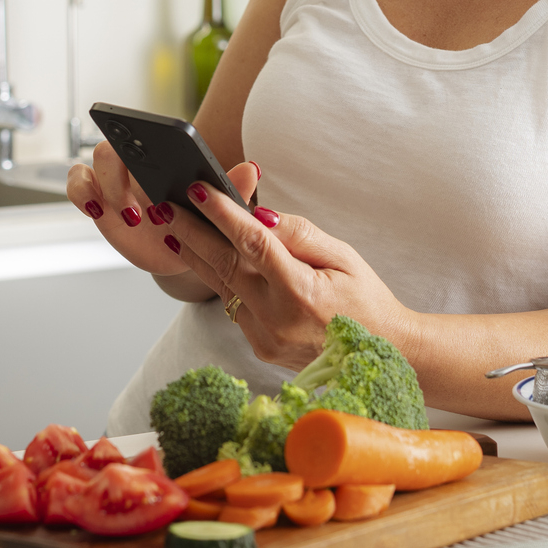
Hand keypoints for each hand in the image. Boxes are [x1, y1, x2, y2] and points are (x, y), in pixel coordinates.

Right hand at [65, 142, 257, 276]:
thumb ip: (232, 191)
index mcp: (166, 158)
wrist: (188, 252)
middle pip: (114, 147)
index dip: (145, 138)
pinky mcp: (97, 200)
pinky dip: (80, 193)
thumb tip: (252, 169)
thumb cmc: (204, 224)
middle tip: (148, 208)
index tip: (152, 156)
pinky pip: (76, 186)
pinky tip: (96, 211)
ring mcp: (113, 181)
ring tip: (131, 217)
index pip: (148, 133)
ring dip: (105, 187)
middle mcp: (136, 164)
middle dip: (122, 174)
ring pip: (91, 164)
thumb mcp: (221, 213)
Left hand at [169, 179, 410, 370]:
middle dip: (191, 231)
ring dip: (195, 255)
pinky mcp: (259, 347)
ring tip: (172, 226)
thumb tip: (260, 215)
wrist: (382, 357)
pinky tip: (204, 256)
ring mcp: (264, 338)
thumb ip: (300, 235)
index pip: (253, 243)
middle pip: (224, 265)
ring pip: (221, 286)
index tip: (199, 190)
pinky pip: (233, 305)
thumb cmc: (367, 301)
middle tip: (165, 206)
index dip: (223, 214)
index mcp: (301, 293)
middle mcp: (277, 319)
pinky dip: (219, 279)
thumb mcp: (344, 257)